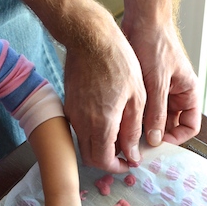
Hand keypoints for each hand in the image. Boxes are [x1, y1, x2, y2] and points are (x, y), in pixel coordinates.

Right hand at [63, 26, 145, 172]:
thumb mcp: (137, 97)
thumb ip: (133, 130)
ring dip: (99, 147)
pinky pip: (79, 128)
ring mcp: (72, 113)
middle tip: (125, 154)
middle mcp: (82, 123)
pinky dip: (92, 133)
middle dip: (107, 161)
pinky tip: (107, 120)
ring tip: (119, 136)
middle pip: (90, 157)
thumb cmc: (118, 62)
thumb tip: (133, 154)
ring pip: (83, 143)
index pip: (103, 161)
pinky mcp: (69, 104)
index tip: (129, 163)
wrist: (90, 38)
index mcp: (101, 123)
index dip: (117, 167)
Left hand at [125, 20, 200, 146]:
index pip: (190, 126)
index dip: (177, 138)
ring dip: (142, 127)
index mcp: (188, 93)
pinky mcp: (145, 88)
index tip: (159, 144)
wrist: (142, 20)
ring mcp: (160, 92)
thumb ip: (157, 112)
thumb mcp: (158, 82)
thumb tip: (155, 139)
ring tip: (128, 134)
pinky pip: (142, 109)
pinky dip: (134, 116)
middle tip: (138, 144)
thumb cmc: (157, 43)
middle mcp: (176, 95)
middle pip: (170, 126)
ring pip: (153, 119)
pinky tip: (123, 121)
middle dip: (156, 135)